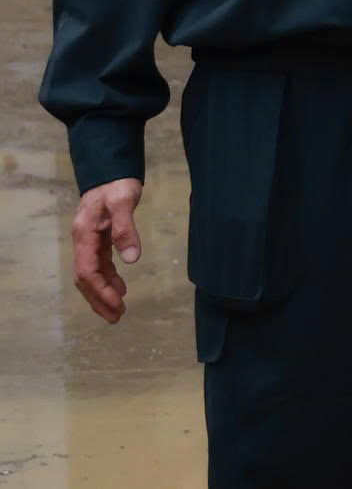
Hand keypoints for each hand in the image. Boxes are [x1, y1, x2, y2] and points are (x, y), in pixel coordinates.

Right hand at [71, 177, 142, 322]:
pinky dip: (109, 279)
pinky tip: (121, 288)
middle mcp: (83, 242)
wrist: (111, 171)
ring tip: (119, 310)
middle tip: (116, 317)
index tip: (117, 304)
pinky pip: (100, 265)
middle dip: (99, 300)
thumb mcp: (123, 202)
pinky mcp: (98, 239)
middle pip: (86, 279)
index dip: (100, 290)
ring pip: (92, 275)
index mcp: (84, 235)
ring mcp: (89, 242)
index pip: (87, 271)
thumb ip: (125, 229)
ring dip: (103, 293)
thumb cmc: (116, 184)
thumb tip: (131, 259)